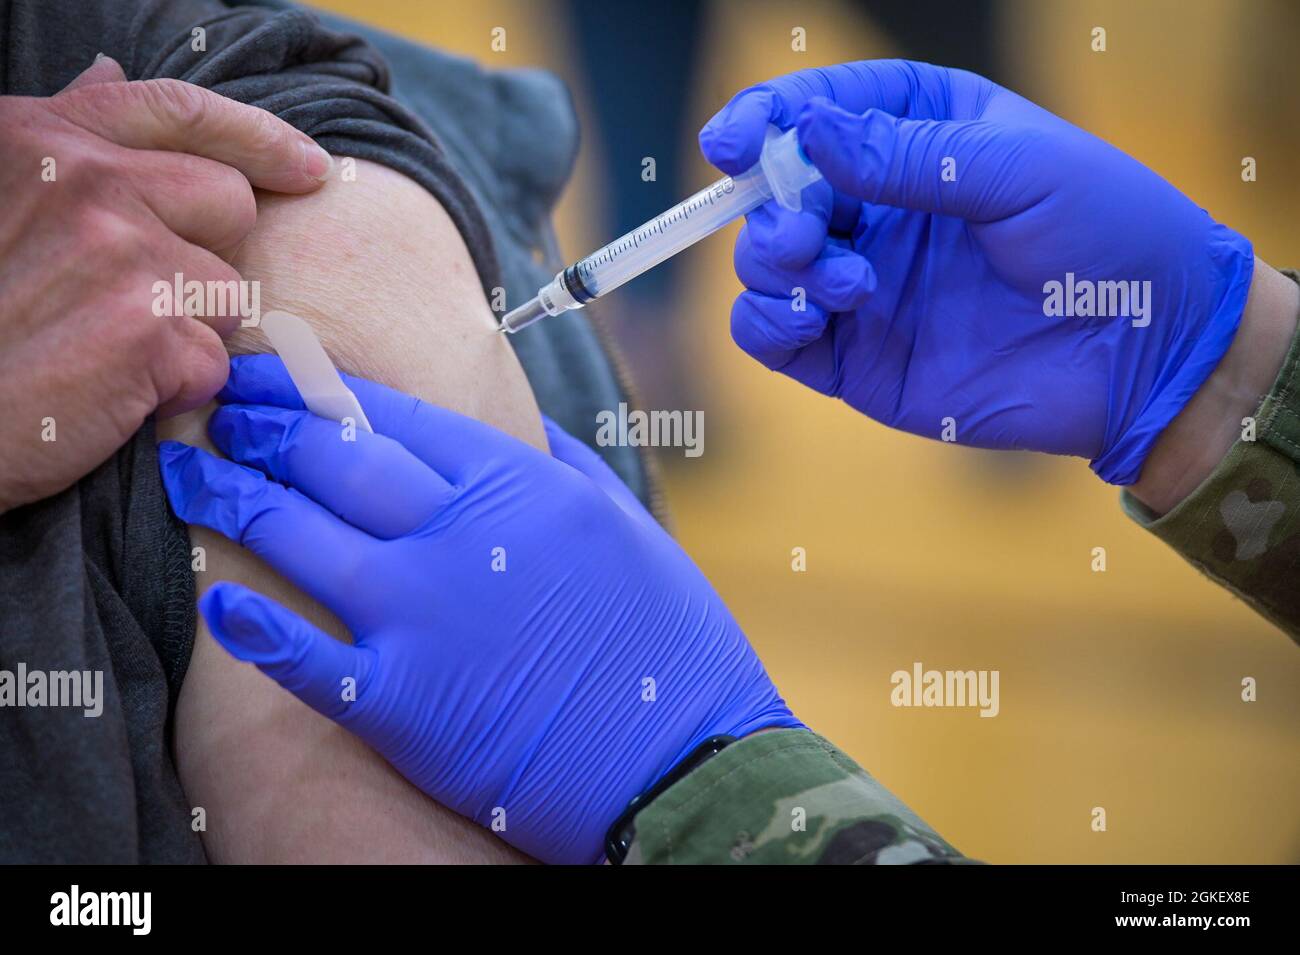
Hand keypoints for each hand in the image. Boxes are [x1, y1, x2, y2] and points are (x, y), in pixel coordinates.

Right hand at [0, 56, 331, 512]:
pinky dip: (175, 388)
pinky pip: (212, 361)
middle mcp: (87, 181)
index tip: (310, 166)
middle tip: (133, 298)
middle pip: (229, 202)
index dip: (259, 136)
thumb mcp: (0, 188)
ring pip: (228, 290)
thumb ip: (67, 141)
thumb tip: (110, 72)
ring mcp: (122, 250)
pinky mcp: (149, 328)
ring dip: (188, 330)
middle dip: (205, 254)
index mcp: (46, 139)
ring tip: (106, 349)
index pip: (180, 111)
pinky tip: (108, 390)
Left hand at [158, 355, 801, 863]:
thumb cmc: (671, 641)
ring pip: (299, 537)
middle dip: (264, 422)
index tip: (276, 370)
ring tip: (190, 471)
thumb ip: (562, 467)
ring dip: (233, 496)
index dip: (317, 387)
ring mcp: (423, 617)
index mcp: (518, 487)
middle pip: (333, 459)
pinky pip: (303, 656)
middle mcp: (460, 536)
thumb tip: (518, 431)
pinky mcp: (404, 702)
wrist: (686, 756)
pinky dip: (253, 627)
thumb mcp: (623, 525)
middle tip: (220, 404)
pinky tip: (216, 600)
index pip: (392, 416)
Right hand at [700, 60, 1253, 483]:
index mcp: (921, 134)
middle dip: (772, 207)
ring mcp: (862, 284)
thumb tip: (806, 133)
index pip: (819, 110)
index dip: (765, 119)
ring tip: (848, 285)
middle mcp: (881, 207)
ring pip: (764, 264)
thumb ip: (909, 154)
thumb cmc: (1110, 237)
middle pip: (776, 191)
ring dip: (774, 267)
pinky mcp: (856, 358)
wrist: (1150, 357)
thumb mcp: (1020, 170)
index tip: (734, 143)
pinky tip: (812, 321)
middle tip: (807, 234)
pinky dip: (766, 327)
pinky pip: (772, 337)